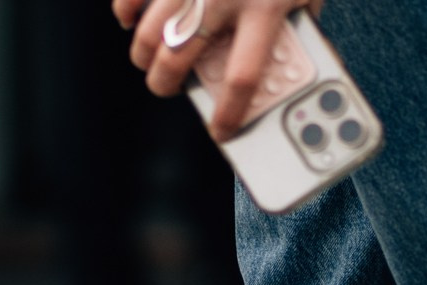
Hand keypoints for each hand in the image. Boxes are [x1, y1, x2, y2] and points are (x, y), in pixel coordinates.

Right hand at [114, 0, 320, 141]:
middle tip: (165, 86)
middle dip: (164, 84)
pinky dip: (126, 10)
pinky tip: (133, 17)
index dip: (228, 113)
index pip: (243, 77)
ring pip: (148, 33)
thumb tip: (289, 59)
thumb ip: (299, 24)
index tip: (222, 130)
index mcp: (266, 7)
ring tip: (149, 57)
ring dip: (143, 53)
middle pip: (177, 60)